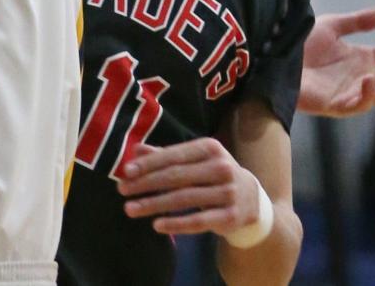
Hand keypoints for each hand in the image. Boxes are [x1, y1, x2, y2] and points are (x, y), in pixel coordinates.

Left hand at [117, 138, 263, 237]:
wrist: (252, 198)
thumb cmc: (214, 174)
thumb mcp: (195, 159)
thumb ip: (166, 155)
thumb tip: (136, 150)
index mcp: (210, 148)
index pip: (174, 155)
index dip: (149, 163)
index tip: (126, 171)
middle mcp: (221, 167)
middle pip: (176, 177)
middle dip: (146, 184)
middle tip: (122, 190)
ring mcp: (228, 193)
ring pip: (184, 200)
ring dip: (154, 205)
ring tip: (131, 209)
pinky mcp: (231, 217)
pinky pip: (199, 222)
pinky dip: (176, 224)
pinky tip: (157, 225)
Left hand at [298, 7, 374, 117]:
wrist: (275, 56)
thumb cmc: (302, 43)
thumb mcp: (332, 26)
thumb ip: (358, 22)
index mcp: (363, 60)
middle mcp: (361, 78)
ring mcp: (350, 93)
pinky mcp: (336, 105)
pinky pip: (357, 105)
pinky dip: (367, 94)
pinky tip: (369, 78)